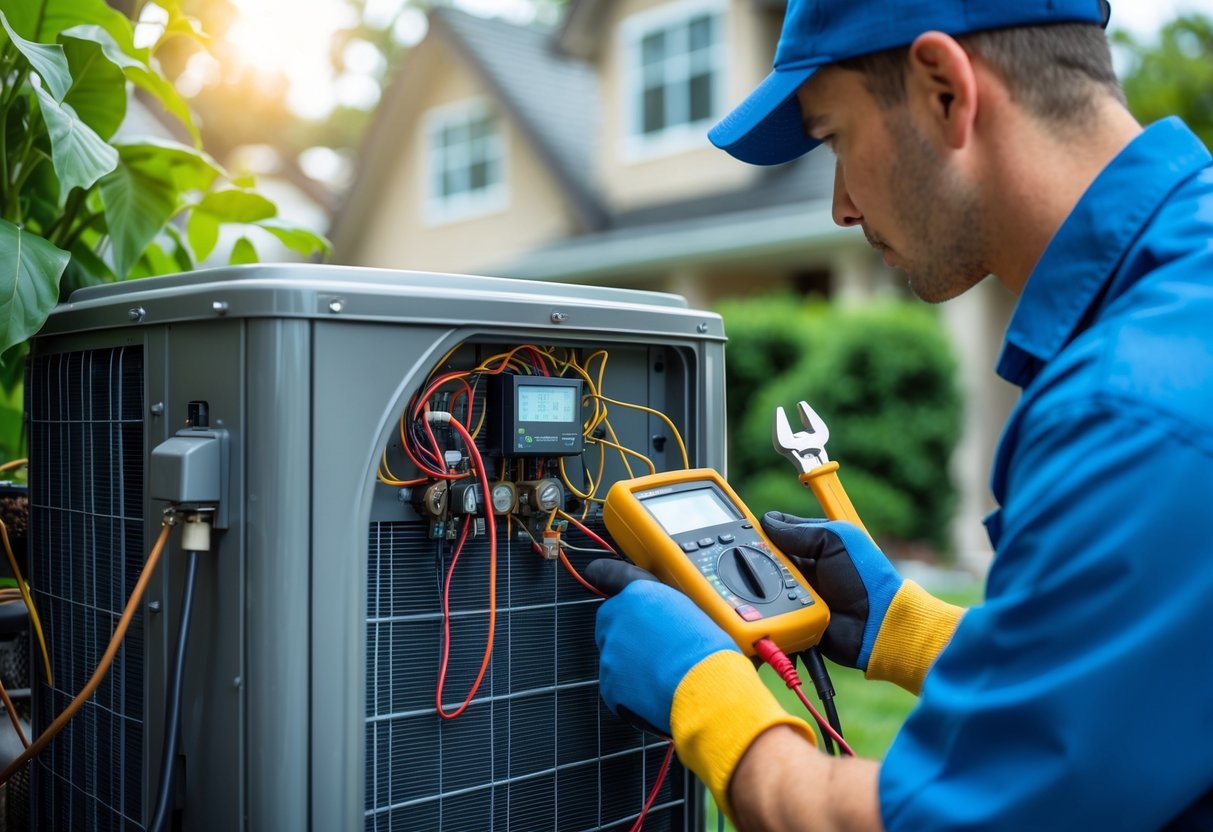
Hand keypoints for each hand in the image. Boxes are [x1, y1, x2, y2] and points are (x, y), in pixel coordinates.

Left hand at [586, 558, 816, 818]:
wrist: (709, 690)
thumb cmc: (710, 653)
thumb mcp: (691, 613)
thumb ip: (665, 610)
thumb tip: (662, 620)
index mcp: (640, 593)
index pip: (610, 574)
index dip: (604, 575)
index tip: (596, 573)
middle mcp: (619, 617)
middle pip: (611, 621)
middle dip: (626, 632)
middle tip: (654, 647)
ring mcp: (610, 652)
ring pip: (614, 656)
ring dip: (631, 664)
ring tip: (663, 674)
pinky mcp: (609, 684)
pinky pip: (616, 687)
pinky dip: (631, 692)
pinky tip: (657, 692)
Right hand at [759, 512, 901, 670]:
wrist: (876, 624)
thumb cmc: (866, 578)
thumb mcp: (837, 540)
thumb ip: (802, 531)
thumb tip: (767, 522)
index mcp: (814, 544)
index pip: (778, 532)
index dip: (763, 531)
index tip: (745, 531)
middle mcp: (804, 567)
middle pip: (766, 558)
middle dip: (760, 559)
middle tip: (759, 560)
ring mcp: (797, 593)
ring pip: (763, 584)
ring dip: (765, 585)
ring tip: (773, 586)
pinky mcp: (792, 617)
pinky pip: (769, 611)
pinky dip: (767, 609)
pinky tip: (768, 607)